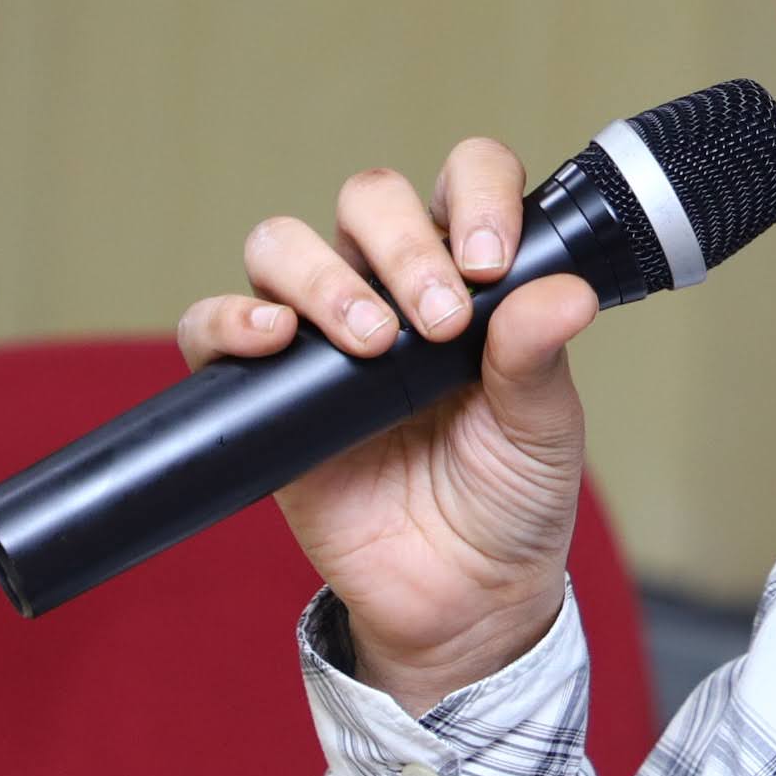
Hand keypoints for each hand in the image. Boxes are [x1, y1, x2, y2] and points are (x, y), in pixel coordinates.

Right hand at [176, 141, 597, 713]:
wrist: (459, 597)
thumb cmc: (509, 499)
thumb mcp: (544, 430)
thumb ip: (541, 357)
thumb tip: (564, 291)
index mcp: (469, 274)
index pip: (464, 177)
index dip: (475, 193)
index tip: (491, 261)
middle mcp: (390, 286)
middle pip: (367, 200)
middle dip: (403, 245)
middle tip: (442, 320)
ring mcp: (321, 332)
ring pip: (282, 245)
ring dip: (324, 278)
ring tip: (372, 342)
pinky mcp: (263, 390)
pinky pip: (211, 326)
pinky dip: (229, 317)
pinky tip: (274, 338)